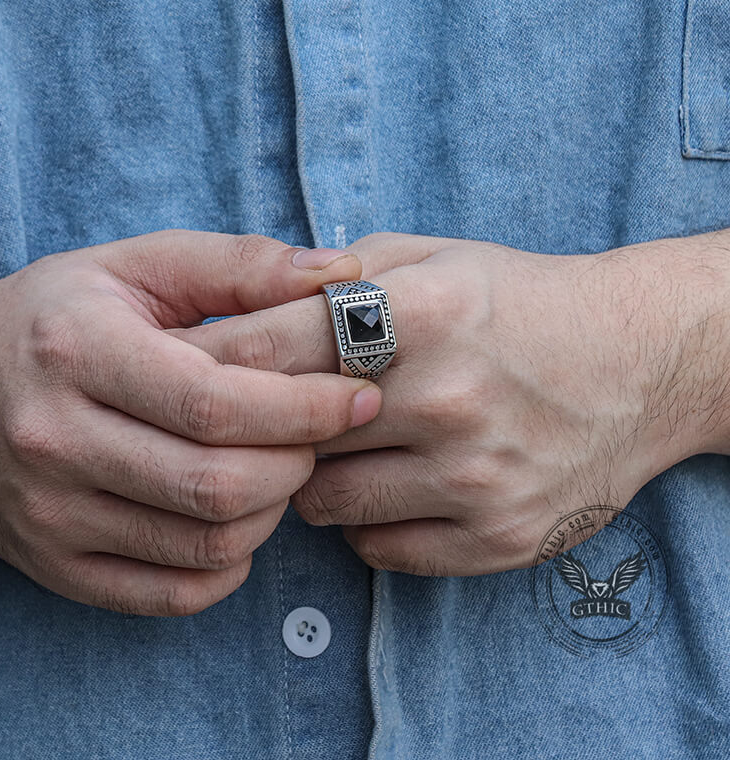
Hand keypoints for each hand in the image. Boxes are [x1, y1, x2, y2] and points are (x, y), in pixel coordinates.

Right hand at [0, 232, 380, 613]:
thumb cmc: (59, 318)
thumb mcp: (139, 266)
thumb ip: (242, 265)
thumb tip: (342, 273)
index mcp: (79, 352)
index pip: (215, 403)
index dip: (306, 408)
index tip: (360, 396)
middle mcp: (55, 441)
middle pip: (218, 484)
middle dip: (298, 462)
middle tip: (318, 434)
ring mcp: (50, 516)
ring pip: (206, 545)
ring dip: (273, 511)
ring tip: (279, 466)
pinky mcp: (57, 566)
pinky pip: (172, 595)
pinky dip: (230, 565)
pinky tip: (239, 518)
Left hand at [187, 231, 720, 575]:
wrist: (636, 364)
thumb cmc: (519, 303)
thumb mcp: (434, 257)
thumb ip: (342, 276)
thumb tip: (248, 306)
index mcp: (421, 315)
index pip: (267, 347)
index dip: (206, 362)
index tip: (169, 373)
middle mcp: (447, 401)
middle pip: (284, 436)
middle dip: (259, 427)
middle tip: (261, 415)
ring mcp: (474, 478)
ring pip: (321, 504)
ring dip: (315, 478)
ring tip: (346, 446)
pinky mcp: (497, 537)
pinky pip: (375, 549)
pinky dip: (365, 521)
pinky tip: (393, 483)